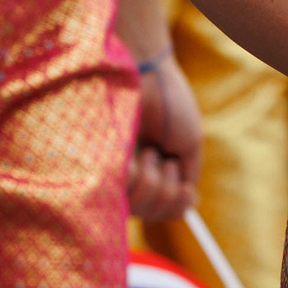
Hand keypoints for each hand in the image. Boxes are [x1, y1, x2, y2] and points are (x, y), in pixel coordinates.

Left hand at [126, 51, 200, 223]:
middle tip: (165, 159)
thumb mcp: (188, 143)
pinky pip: (124, 196)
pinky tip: (138, 153)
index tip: (186, 191)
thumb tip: (189, 206)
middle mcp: (132, 172)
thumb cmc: (168, 101)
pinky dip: (140, 177)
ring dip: (155, 183)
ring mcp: (114, 171)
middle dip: (167, 193)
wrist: (149, 73)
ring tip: (150, 149)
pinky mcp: (99, 168)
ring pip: (139, 209)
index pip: (162, 209)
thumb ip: (187, 177)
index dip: (175, 209)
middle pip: (152, 214)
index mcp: (153, 168)